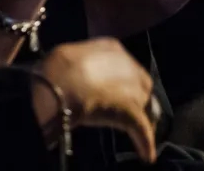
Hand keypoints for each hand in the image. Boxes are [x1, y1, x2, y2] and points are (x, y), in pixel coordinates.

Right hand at [34, 40, 158, 163]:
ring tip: (134, 133)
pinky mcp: (131, 111)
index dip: (123, 82)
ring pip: (143, 107)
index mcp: (112, 48)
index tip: (115, 93)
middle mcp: (128, 65)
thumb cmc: (58, 68)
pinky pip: (142, 129)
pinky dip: (145, 142)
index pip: (128, 67)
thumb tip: (80, 79)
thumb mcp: (73, 57)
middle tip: (124, 113)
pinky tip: (146, 154)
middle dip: (136, 100)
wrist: (59, 81)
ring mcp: (131, 88)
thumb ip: (85, 67)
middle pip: (141, 86)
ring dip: (139, 119)